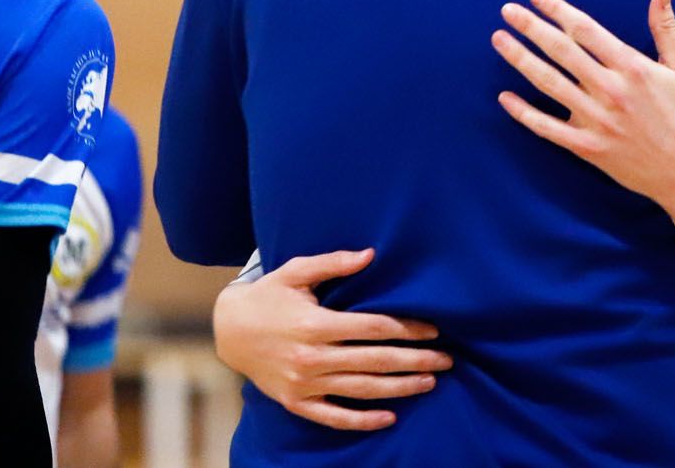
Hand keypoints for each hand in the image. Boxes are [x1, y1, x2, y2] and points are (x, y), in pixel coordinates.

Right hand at [212, 248, 450, 431]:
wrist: (228, 331)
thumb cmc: (268, 296)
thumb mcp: (294, 271)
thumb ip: (333, 262)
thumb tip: (371, 254)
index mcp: (316, 324)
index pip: (373, 328)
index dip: (407, 329)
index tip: (434, 330)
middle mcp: (312, 357)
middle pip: (375, 361)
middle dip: (415, 361)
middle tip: (447, 360)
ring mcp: (304, 384)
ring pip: (361, 390)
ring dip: (399, 388)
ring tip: (429, 382)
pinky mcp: (296, 402)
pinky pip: (333, 417)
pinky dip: (362, 421)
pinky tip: (389, 417)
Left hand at [493, 0, 674, 227]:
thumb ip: (666, 28)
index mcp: (633, 68)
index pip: (586, 30)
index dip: (558, 11)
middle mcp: (611, 91)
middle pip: (561, 51)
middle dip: (531, 27)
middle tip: (507, 10)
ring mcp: (596, 121)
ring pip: (549, 84)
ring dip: (520, 59)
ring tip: (499, 40)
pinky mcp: (588, 147)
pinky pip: (548, 128)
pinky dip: (524, 113)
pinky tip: (505, 97)